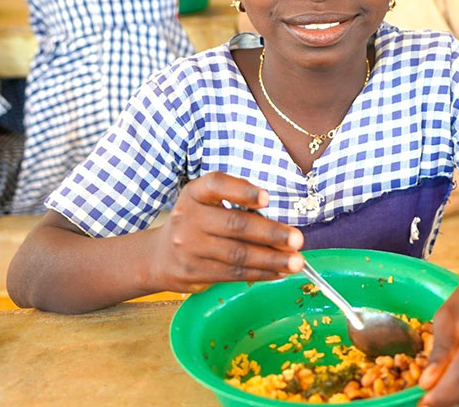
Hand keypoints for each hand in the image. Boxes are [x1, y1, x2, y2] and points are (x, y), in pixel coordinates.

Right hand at [149, 172, 304, 292]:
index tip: (266, 198)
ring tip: (296, 262)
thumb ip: (238, 207)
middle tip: (297, 240)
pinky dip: (260, 273)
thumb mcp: (208, 204)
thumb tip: (282, 229)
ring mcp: (189, 246)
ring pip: (237, 254)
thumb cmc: (198, 224)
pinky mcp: (193, 271)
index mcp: (195, 193)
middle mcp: (189, 217)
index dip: (242, 190)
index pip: (217, 184)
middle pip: (235, 225)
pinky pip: (232, 273)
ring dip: (271, 259)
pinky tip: (278, 272)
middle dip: (271, 233)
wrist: (161, 256)